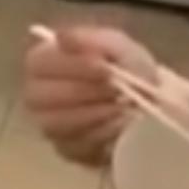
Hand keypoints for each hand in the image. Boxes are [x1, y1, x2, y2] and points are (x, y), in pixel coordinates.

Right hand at [23, 26, 164, 164]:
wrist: (150, 103)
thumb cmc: (128, 68)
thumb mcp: (120, 46)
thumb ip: (93, 38)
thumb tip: (62, 37)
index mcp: (45, 60)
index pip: (38, 63)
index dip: (70, 66)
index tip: (104, 67)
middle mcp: (38, 94)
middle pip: (39, 96)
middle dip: (83, 92)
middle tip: (116, 89)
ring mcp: (49, 126)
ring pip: (55, 124)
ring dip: (93, 114)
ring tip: (122, 107)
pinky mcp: (66, 151)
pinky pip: (74, 148)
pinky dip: (101, 136)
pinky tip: (120, 126)